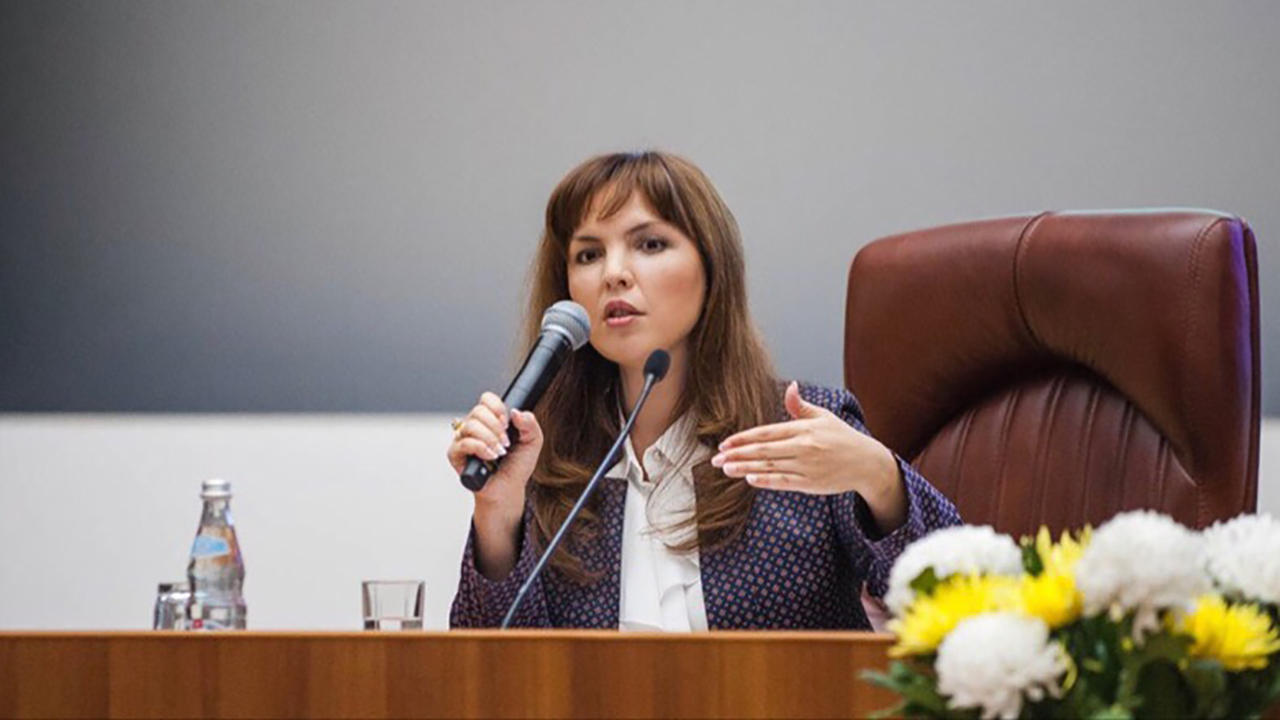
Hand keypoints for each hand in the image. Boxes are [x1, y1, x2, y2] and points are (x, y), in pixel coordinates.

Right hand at [447, 392, 542, 512]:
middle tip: (506, 443)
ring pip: (471, 425)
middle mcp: (475, 426)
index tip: (508, 423)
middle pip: (478, 411)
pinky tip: (490, 457)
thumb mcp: (533, 442)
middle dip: (496, 427)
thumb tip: (516, 412)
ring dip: (490, 439)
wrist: (508, 489)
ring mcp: (463, 439)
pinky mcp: (455, 454)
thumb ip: (530, 423)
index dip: (497, 407)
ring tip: (499, 453)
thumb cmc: (517, 466)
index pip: (486, 399)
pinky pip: (463, 443)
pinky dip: (480, 448)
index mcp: (491, 419)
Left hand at [712, 382, 898, 499]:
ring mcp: (807, 466)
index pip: (767, 432)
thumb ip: (801, 406)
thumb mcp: (823, 417)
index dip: (744, 438)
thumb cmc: (843, 438)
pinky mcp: (811, 483)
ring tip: (726, 469)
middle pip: (763, 451)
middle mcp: (804, 447)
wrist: (867, 463)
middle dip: (737, 454)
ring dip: (745, 468)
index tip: (725, 442)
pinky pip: (784, 482)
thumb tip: (790, 387)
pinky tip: (749, 479)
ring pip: (770, 467)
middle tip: (716, 459)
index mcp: (804, 429)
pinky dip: (766, 481)